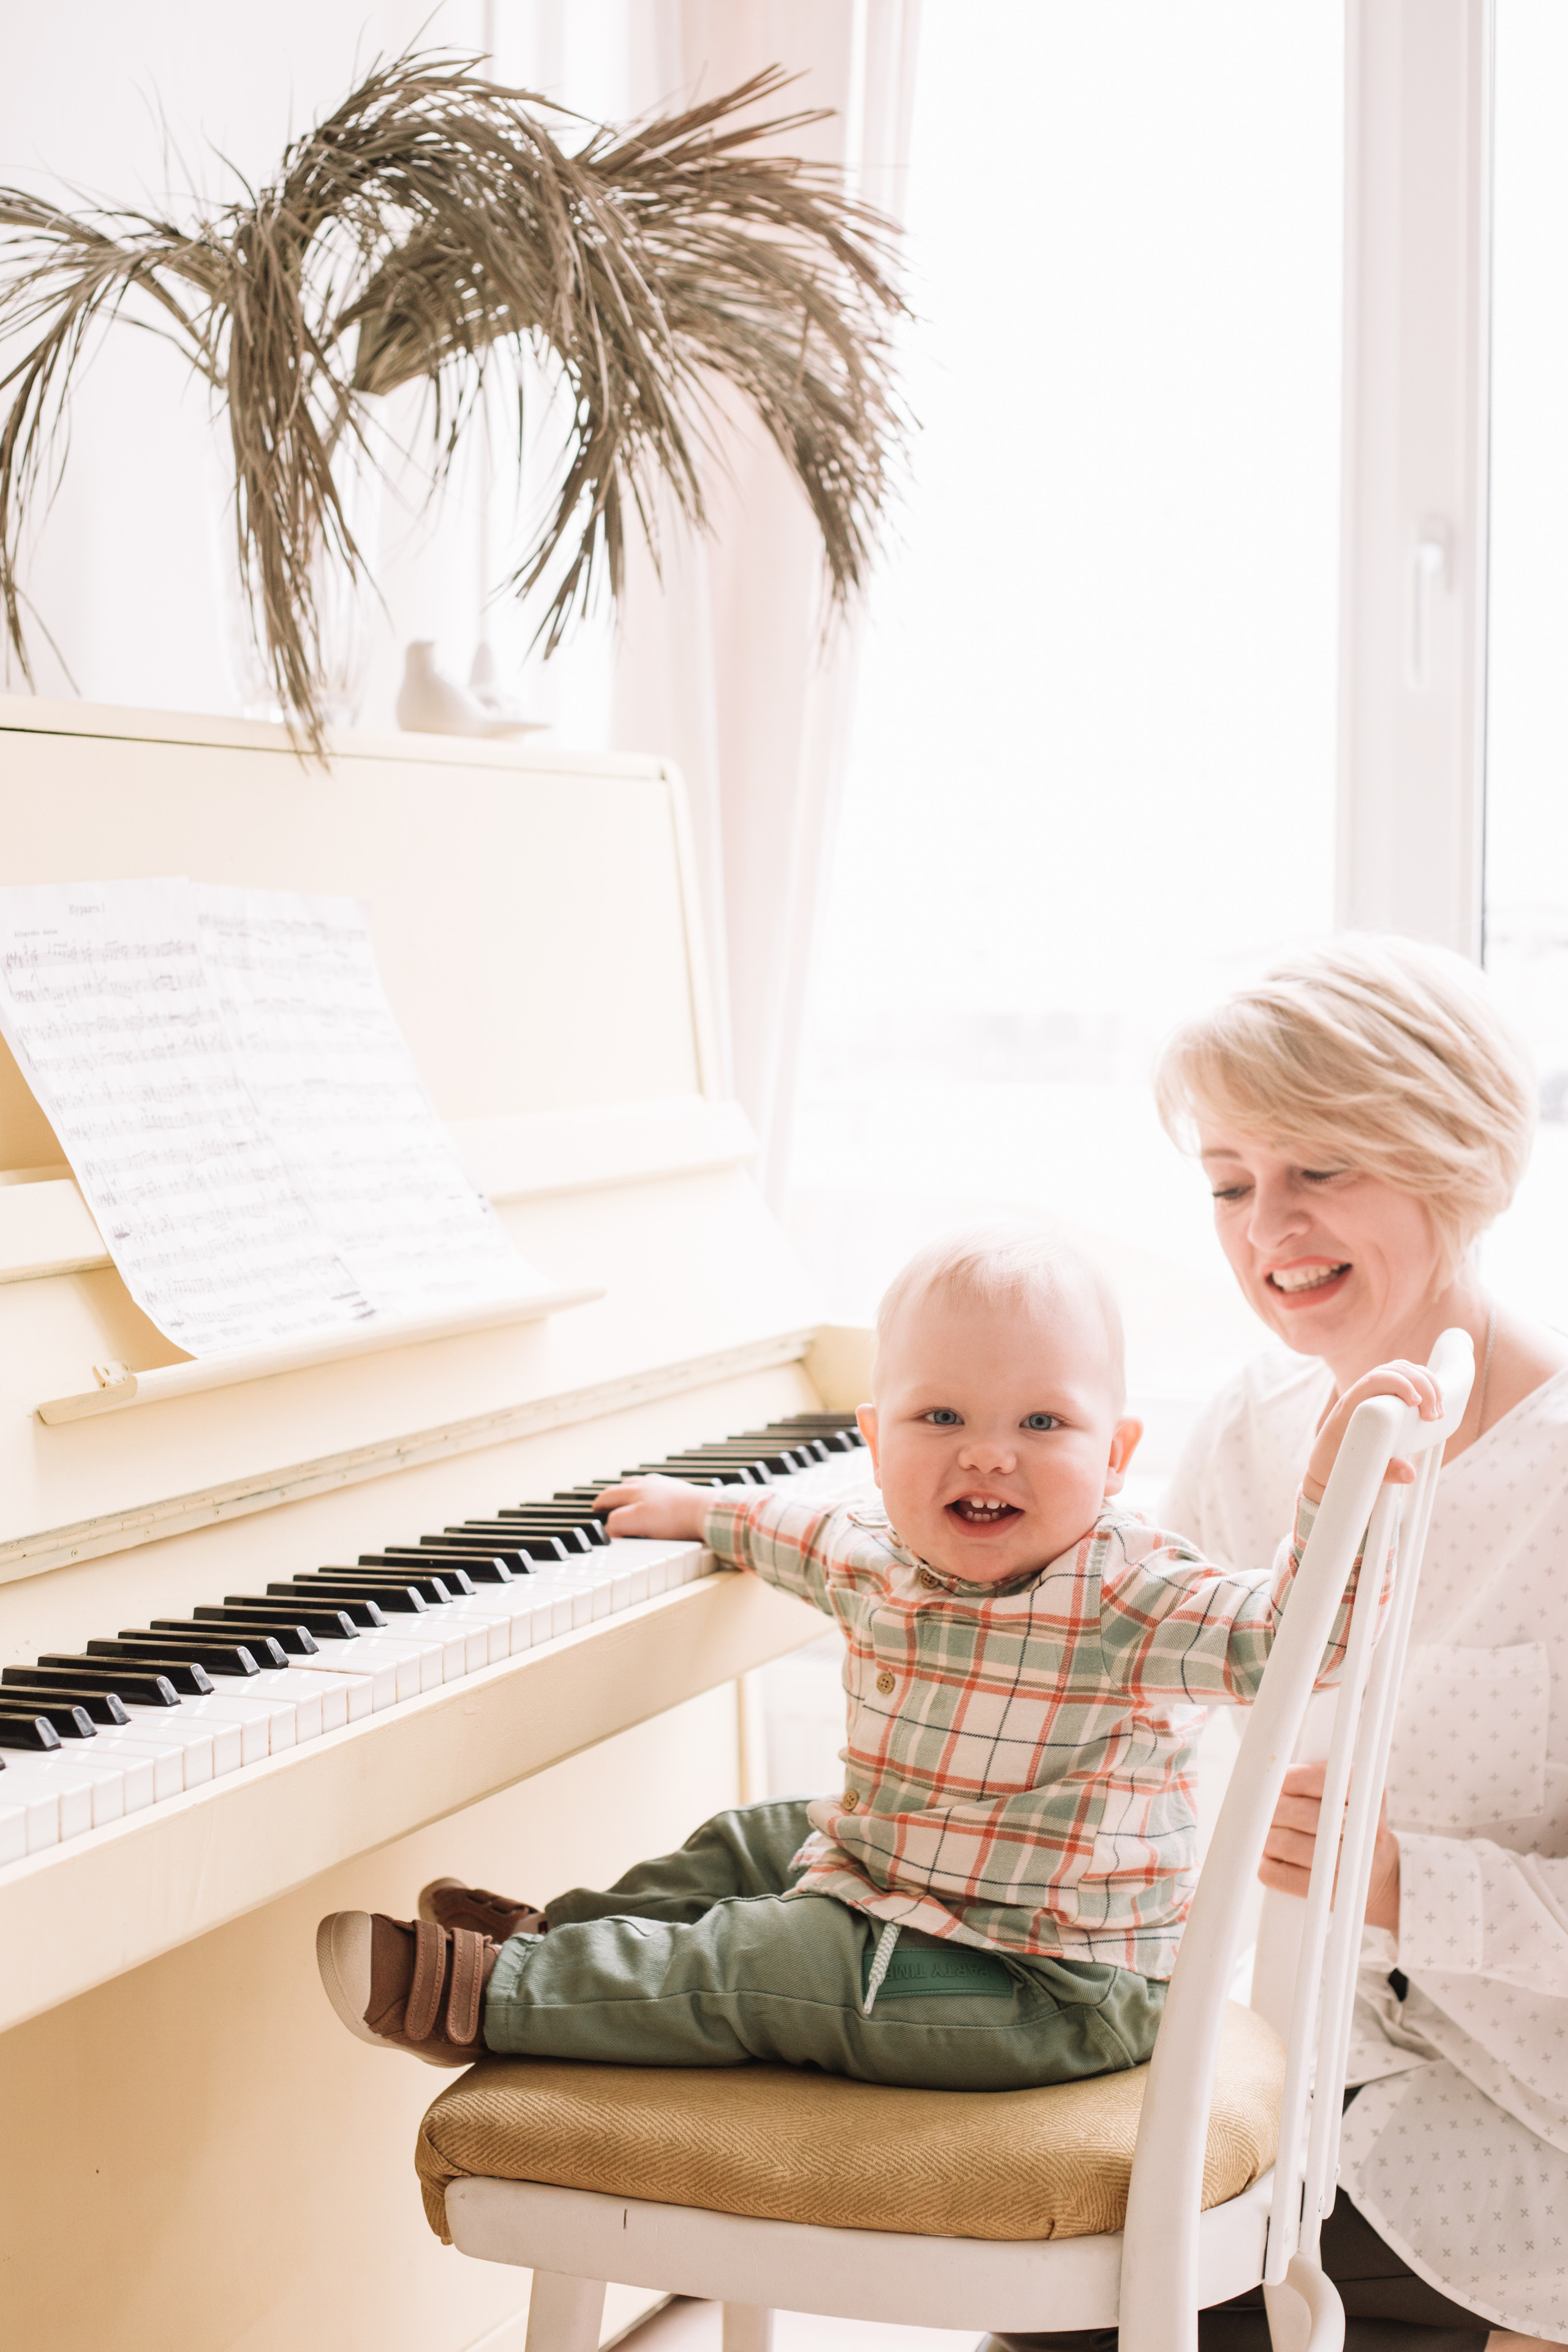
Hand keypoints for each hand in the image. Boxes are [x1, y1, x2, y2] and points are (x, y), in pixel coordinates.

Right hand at [593, 1474, 712, 1540]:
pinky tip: (658, 1502)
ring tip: (630, 1498)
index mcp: (636, 1490)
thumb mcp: (637, 1521)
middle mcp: (650, 1485)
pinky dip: (652, 1496)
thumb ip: (617, 1523)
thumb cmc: (674, 1517)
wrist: (706, 1512)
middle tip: (608, 1503)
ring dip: (633, 1491)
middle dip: (614, 1495)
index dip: (600, 1504)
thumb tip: (608, 1529)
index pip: (610, 1495)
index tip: (595, 1509)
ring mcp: (667, 1487)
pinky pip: (661, 1492)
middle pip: (626, 1487)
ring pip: (644, 1486)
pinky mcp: (682, 1493)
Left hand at [1259, 1758, 1400, 1933]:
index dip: (1292, 1780)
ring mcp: (1351, 1865)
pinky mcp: (1332, 1893)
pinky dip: (1268, 1867)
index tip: (1278, 1784)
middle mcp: (1364, 1830)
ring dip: (1267, 1838)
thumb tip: (1272, 1780)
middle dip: (1274, 1812)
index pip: (1324, 1780)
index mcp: (1366, 1795)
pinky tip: (1268, 1860)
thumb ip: (1316, 1778)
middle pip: (1303, 1815)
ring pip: (1291, 1845)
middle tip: (1261, 1812)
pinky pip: (1286, 1877)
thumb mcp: (1347, 1793)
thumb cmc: (1349, 1825)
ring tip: (1263, 1834)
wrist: (1378, 1873)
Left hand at [1302, 1359, 1440, 1502]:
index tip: (1416, 1403)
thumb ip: (1385, 1473)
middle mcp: (1361, 1394)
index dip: (1398, 1384)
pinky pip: (1406, 1379)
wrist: (1325, 1465)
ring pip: (1402, 1371)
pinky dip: (1424, 1386)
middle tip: (1434, 1416)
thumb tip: (1409, 1473)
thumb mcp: (1357, 1473)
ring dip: (1426, 1384)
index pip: (1374, 1380)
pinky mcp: (1384, 1397)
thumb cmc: (1337, 1467)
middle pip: (1394, 1370)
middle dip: (1421, 1385)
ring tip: (1438, 1411)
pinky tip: (1435, 1404)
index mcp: (1350, 1406)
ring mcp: (1373, 1392)